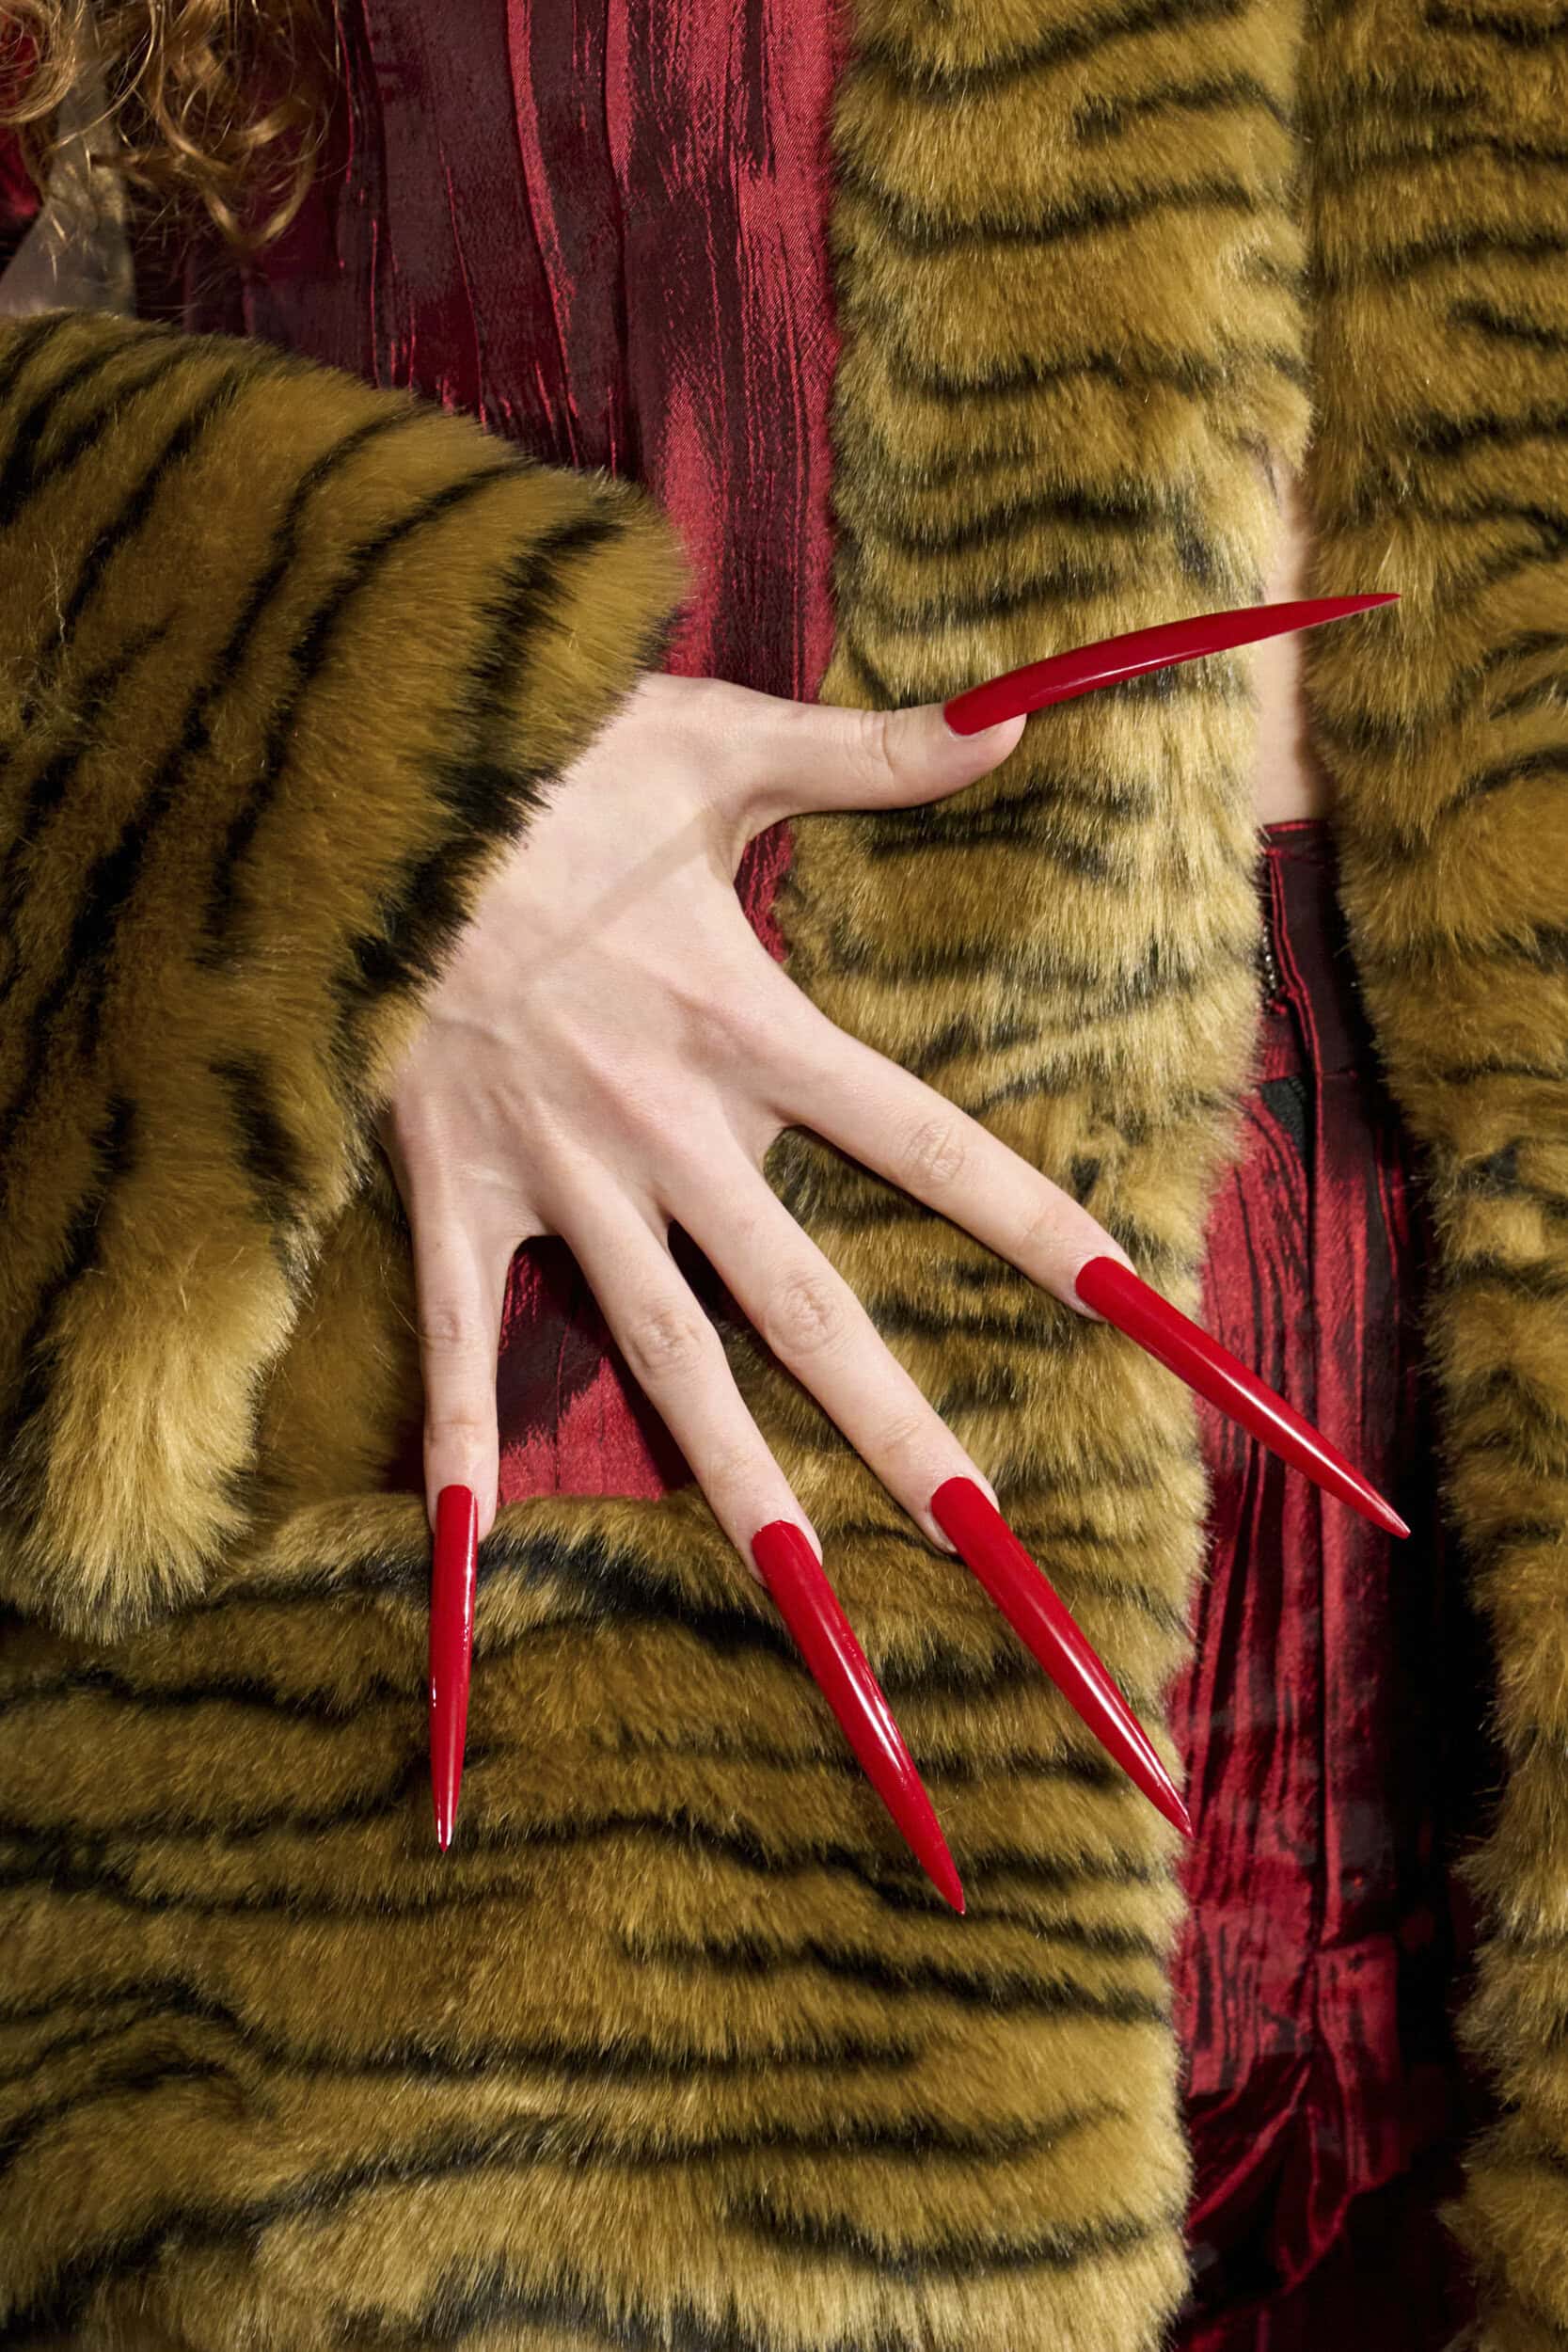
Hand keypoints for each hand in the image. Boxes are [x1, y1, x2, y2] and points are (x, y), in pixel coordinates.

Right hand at [376, 668, 1108, 1566]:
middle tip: (992, 1543)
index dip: (1035, 1224)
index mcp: (747, 1027)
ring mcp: (557, 1179)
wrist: (356, 791)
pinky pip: (455, 1349)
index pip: (928, 1143)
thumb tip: (1020, 715)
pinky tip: (467, 1567)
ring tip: (808, 1593)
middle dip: (902, 1426)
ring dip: (736, 1480)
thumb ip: (869, 752)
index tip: (1135, 1309)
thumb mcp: (714, 742)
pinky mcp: (451, 1198)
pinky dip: (457, 1459)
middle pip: (807, 1304)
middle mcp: (667, 1130)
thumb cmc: (541, 759)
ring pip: (664, 1358)